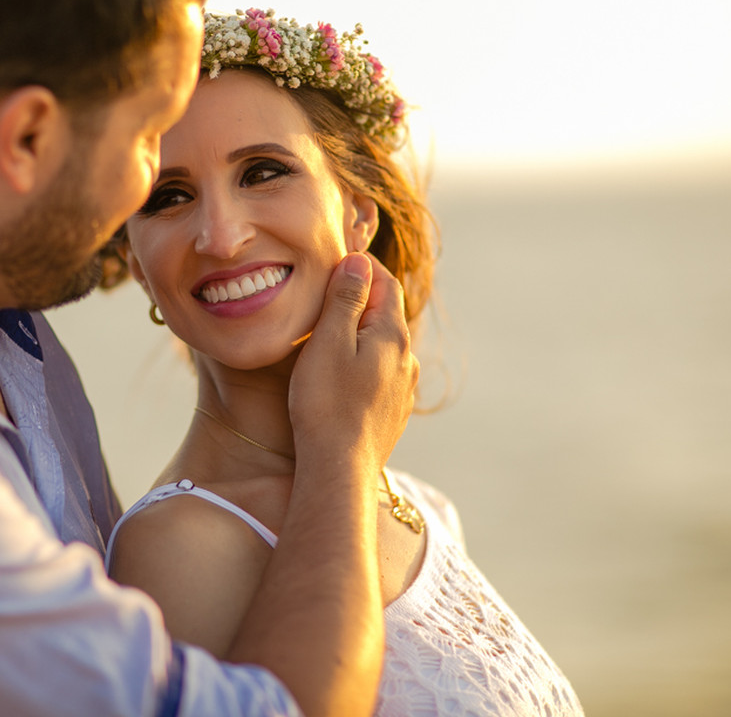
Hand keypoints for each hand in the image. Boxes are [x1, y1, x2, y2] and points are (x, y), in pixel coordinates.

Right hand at [288, 252, 418, 477]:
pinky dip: (361, 363)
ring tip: (327, 336)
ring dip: (359, 334)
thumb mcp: (329, 342)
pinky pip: (379, 374)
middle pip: (385, 313)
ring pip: (382, 346)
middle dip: (358, 299)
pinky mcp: (393, 413)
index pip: (384, 282)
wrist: (340, 469)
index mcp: (393, 335)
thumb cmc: (326, 404)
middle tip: (324, 294)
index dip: (359, 266)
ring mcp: (403, 389)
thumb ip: (346, 299)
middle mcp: (406, 359)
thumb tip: (360, 261)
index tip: (333, 260)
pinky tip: (339, 376)